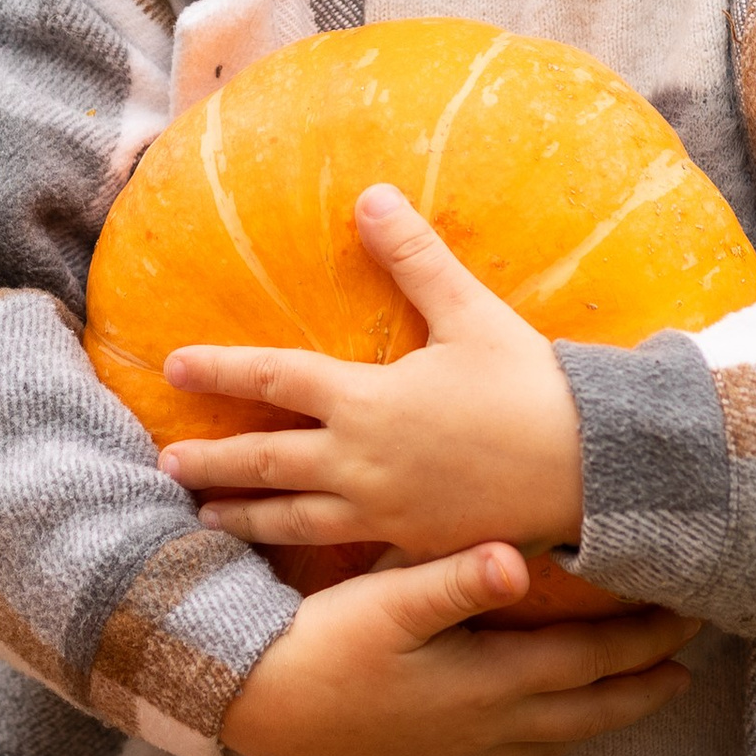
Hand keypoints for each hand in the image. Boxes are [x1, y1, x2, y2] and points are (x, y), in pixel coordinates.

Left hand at [160, 184, 584, 564]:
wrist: (590, 471)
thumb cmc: (530, 386)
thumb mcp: (470, 312)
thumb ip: (414, 257)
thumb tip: (371, 194)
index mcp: (366, 401)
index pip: (274, 379)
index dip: (222, 370)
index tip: (174, 367)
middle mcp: (360, 463)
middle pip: (266, 461)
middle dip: (212, 462)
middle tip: (165, 465)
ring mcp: (383, 512)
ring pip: (294, 519)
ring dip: (244, 517)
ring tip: (206, 520)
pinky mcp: (412, 546)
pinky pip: (344, 554)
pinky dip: (306, 555)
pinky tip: (291, 560)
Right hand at [220, 542, 690, 755]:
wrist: (258, 707)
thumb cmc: (320, 645)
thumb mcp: (383, 602)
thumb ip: (453, 582)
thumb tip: (515, 559)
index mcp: (488, 680)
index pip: (589, 658)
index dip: (643, 637)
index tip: (689, 613)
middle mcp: (489, 725)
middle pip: (590, 706)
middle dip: (644, 681)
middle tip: (691, 659)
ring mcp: (463, 750)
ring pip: (561, 737)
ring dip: (609, 714)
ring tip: (643, 695)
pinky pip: (524, 753)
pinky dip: (560, 736)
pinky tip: (558, 728)